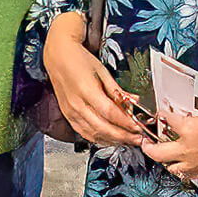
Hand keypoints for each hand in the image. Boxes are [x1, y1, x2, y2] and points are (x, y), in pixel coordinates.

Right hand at [41, 12, 152, 145]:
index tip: (138, 127)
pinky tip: (110, 138)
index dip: (126, 122)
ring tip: (127, 140)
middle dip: (123, 136)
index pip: (110, 112)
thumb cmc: (80, 60)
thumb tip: (133, 101)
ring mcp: (70, 111)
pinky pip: (84, 132)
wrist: (59, 57)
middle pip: (102, 127)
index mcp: (86, 90)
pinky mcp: (67, 115)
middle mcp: (76, 103)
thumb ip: (117, 90)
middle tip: (137, 138)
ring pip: (93, 133)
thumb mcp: (102, 71)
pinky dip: (98, 138)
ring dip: (112, 140)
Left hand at [139, 101, 197, 182]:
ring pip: (171, 168)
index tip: (159, 115)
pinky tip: (183, 162)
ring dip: (165, 160)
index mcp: (190, 129)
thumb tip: (186, 123)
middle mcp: (190, 149)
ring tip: (164, 153)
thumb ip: (194, 120)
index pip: (166, 122)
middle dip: (148, 147)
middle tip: (145, 142)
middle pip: (157, 153)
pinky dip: (182, 168)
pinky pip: (188, 174)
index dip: (161, 117)